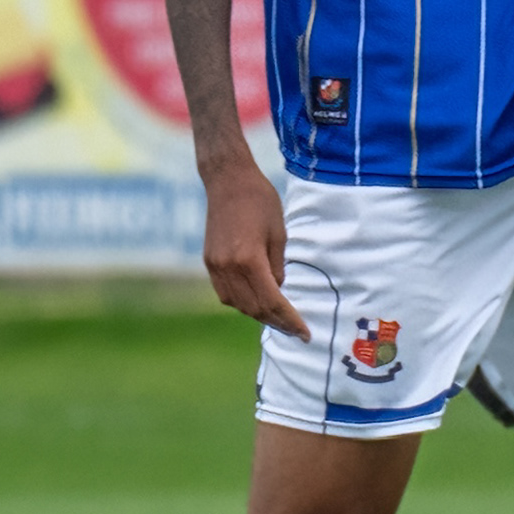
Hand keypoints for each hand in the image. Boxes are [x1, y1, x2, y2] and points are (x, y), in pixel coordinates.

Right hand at [199, 157, 307, 335]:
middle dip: (276, 322)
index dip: (290, 320)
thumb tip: (278, 291)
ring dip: (258, 314)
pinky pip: (225, 292)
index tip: (304, 333)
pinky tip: (257, 301)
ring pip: (236, 304)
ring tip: (279, 319)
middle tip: (295, 330)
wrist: (228, 181)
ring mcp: (214, 266)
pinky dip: (242, 302)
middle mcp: (228, 267)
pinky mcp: (209, 261)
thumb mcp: (279, 234)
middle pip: (253, 308)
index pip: (272, 301)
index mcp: (249, 260)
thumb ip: (278, 267)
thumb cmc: (260, 201)